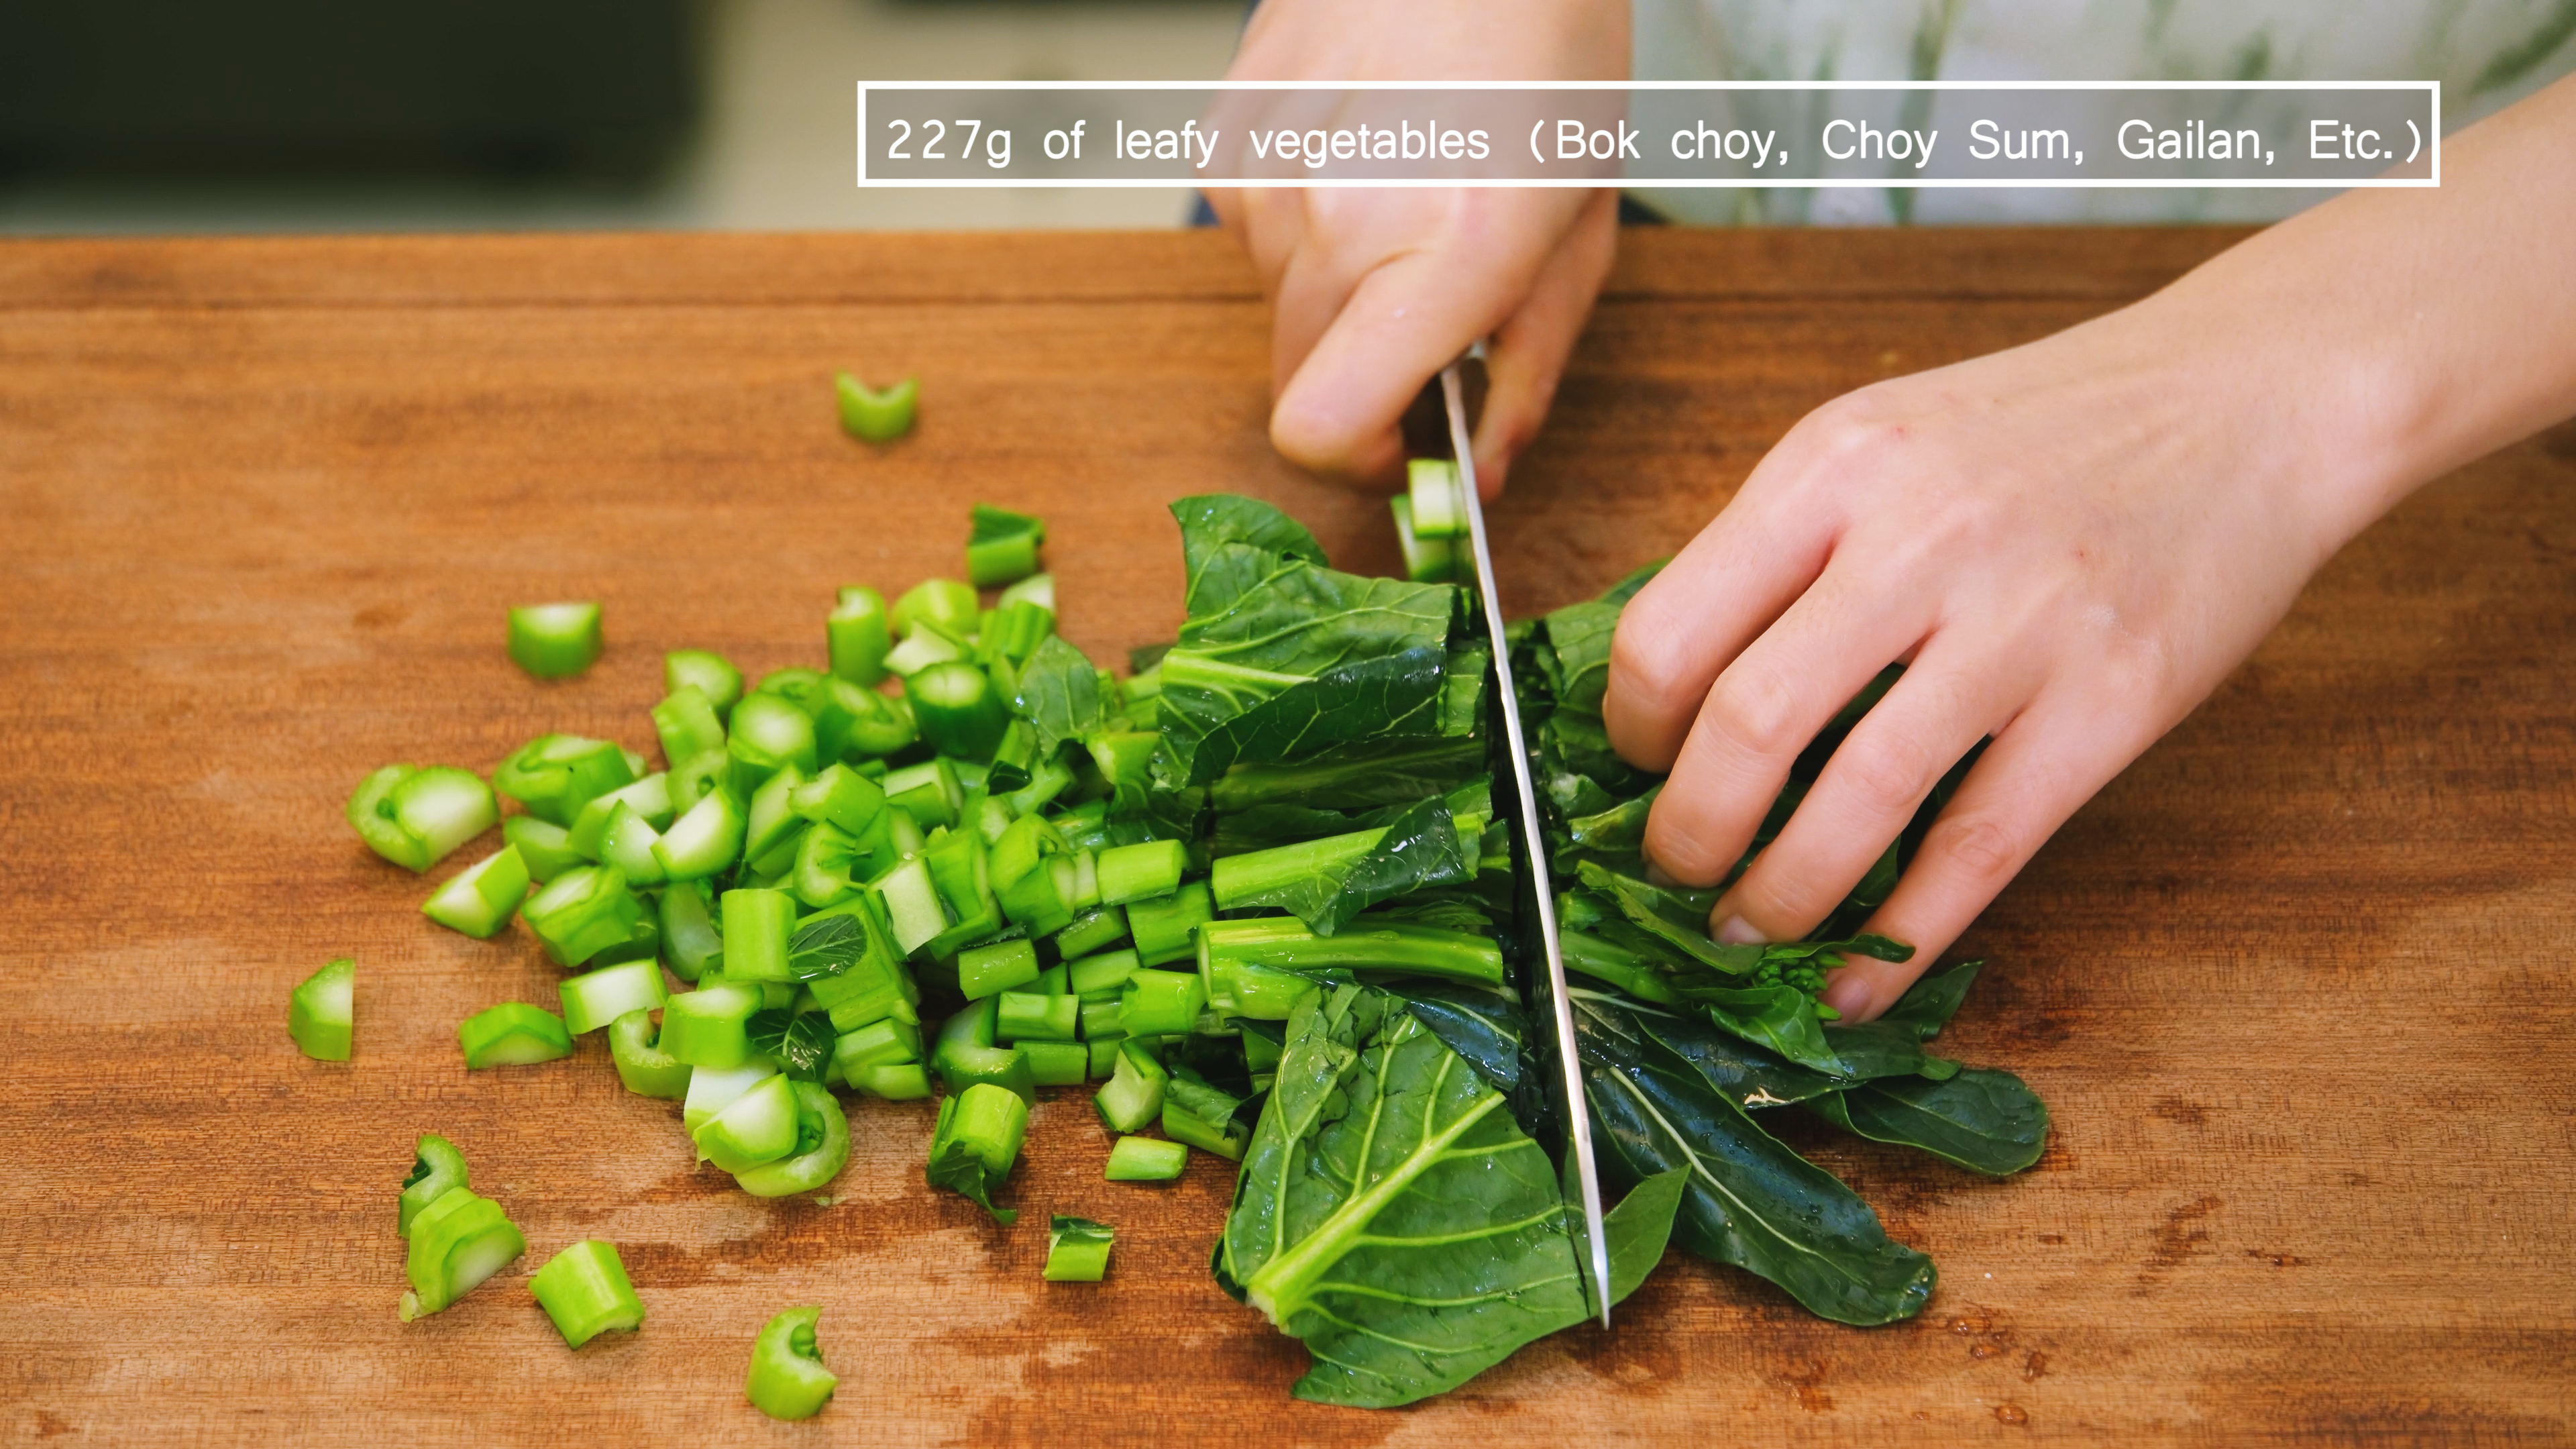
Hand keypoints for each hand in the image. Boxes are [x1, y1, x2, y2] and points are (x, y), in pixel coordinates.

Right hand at [1204, 0, 1624, 489]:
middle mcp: (1335, 219)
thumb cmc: (1548, 60)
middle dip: (1362, 381)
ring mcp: (1264, 176)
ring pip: (1280, 309)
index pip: (1319, 430)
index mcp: (1444, 251)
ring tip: (1408, 199)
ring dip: (1339, 291)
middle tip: (1429, 324)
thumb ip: (1529, 368)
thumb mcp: (1581, 230)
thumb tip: (1483, 476)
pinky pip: (1255, 239)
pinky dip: (1306, 226)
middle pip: (1296, 384)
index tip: (1400, 451)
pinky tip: (1365, 156)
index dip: (1356, 464)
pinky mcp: (1225, 141)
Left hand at [1601, 296, 2398, 1020]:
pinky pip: (1981, 847)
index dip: (1632, 730)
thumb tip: (1675, 697)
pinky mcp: (2112, 702)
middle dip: (1686, 834)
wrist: (2249, 396)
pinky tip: (1858, 985)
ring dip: (1781, 897)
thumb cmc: (2045, 431)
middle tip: (1675, 874)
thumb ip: (1785, 549)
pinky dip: (1904, 938)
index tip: (1637, 770)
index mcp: (1833, 466)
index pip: (1670, 630)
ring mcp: (2022, 623)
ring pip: (1858, 802)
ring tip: (1748, 934)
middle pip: (1744, 725)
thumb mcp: (1884, 439)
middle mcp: (1916, 538)